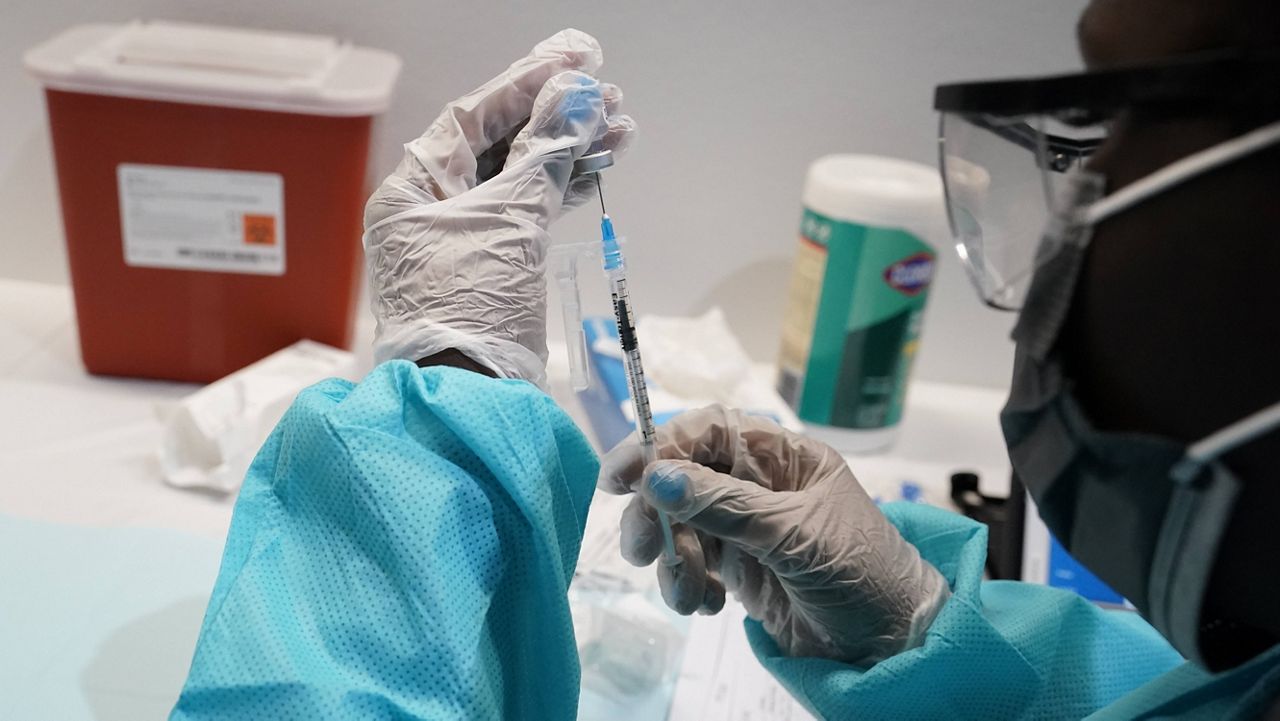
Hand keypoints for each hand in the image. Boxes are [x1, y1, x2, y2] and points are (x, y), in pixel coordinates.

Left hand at [363, 29, 636, 386]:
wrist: (472, 396)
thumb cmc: (471, 306)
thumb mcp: (510, 221)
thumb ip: (545, 154)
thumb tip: (576, 97)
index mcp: (414, 189)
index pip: (471, 117)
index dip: (526, 83)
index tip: (574, 60)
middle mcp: (432, 207)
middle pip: (499, 143)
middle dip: (556, 118)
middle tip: (608, 96)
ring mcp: (463, 237)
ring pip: (520, 176)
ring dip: (568, 151)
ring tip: (619, 129)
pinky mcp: (492, 264)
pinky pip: (529, 210)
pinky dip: (563, 188)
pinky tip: (599, 168)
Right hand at [598, 406, 950, 666]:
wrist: (891, 646)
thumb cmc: (862, 574)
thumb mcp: (794, 535)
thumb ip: (725, 505)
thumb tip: (658, 477)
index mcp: (782, 456)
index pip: (709, 432)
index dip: (661, 446)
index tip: (622, 477)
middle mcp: (760, 484)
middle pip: (682, 478)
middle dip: (657, 514)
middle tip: (645, 551)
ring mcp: (746, 527)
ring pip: (680, 525)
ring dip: (673, 560)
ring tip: (692, 597)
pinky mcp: (740, 569)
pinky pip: (692, 564)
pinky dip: (688, 585)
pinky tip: (710, 606)